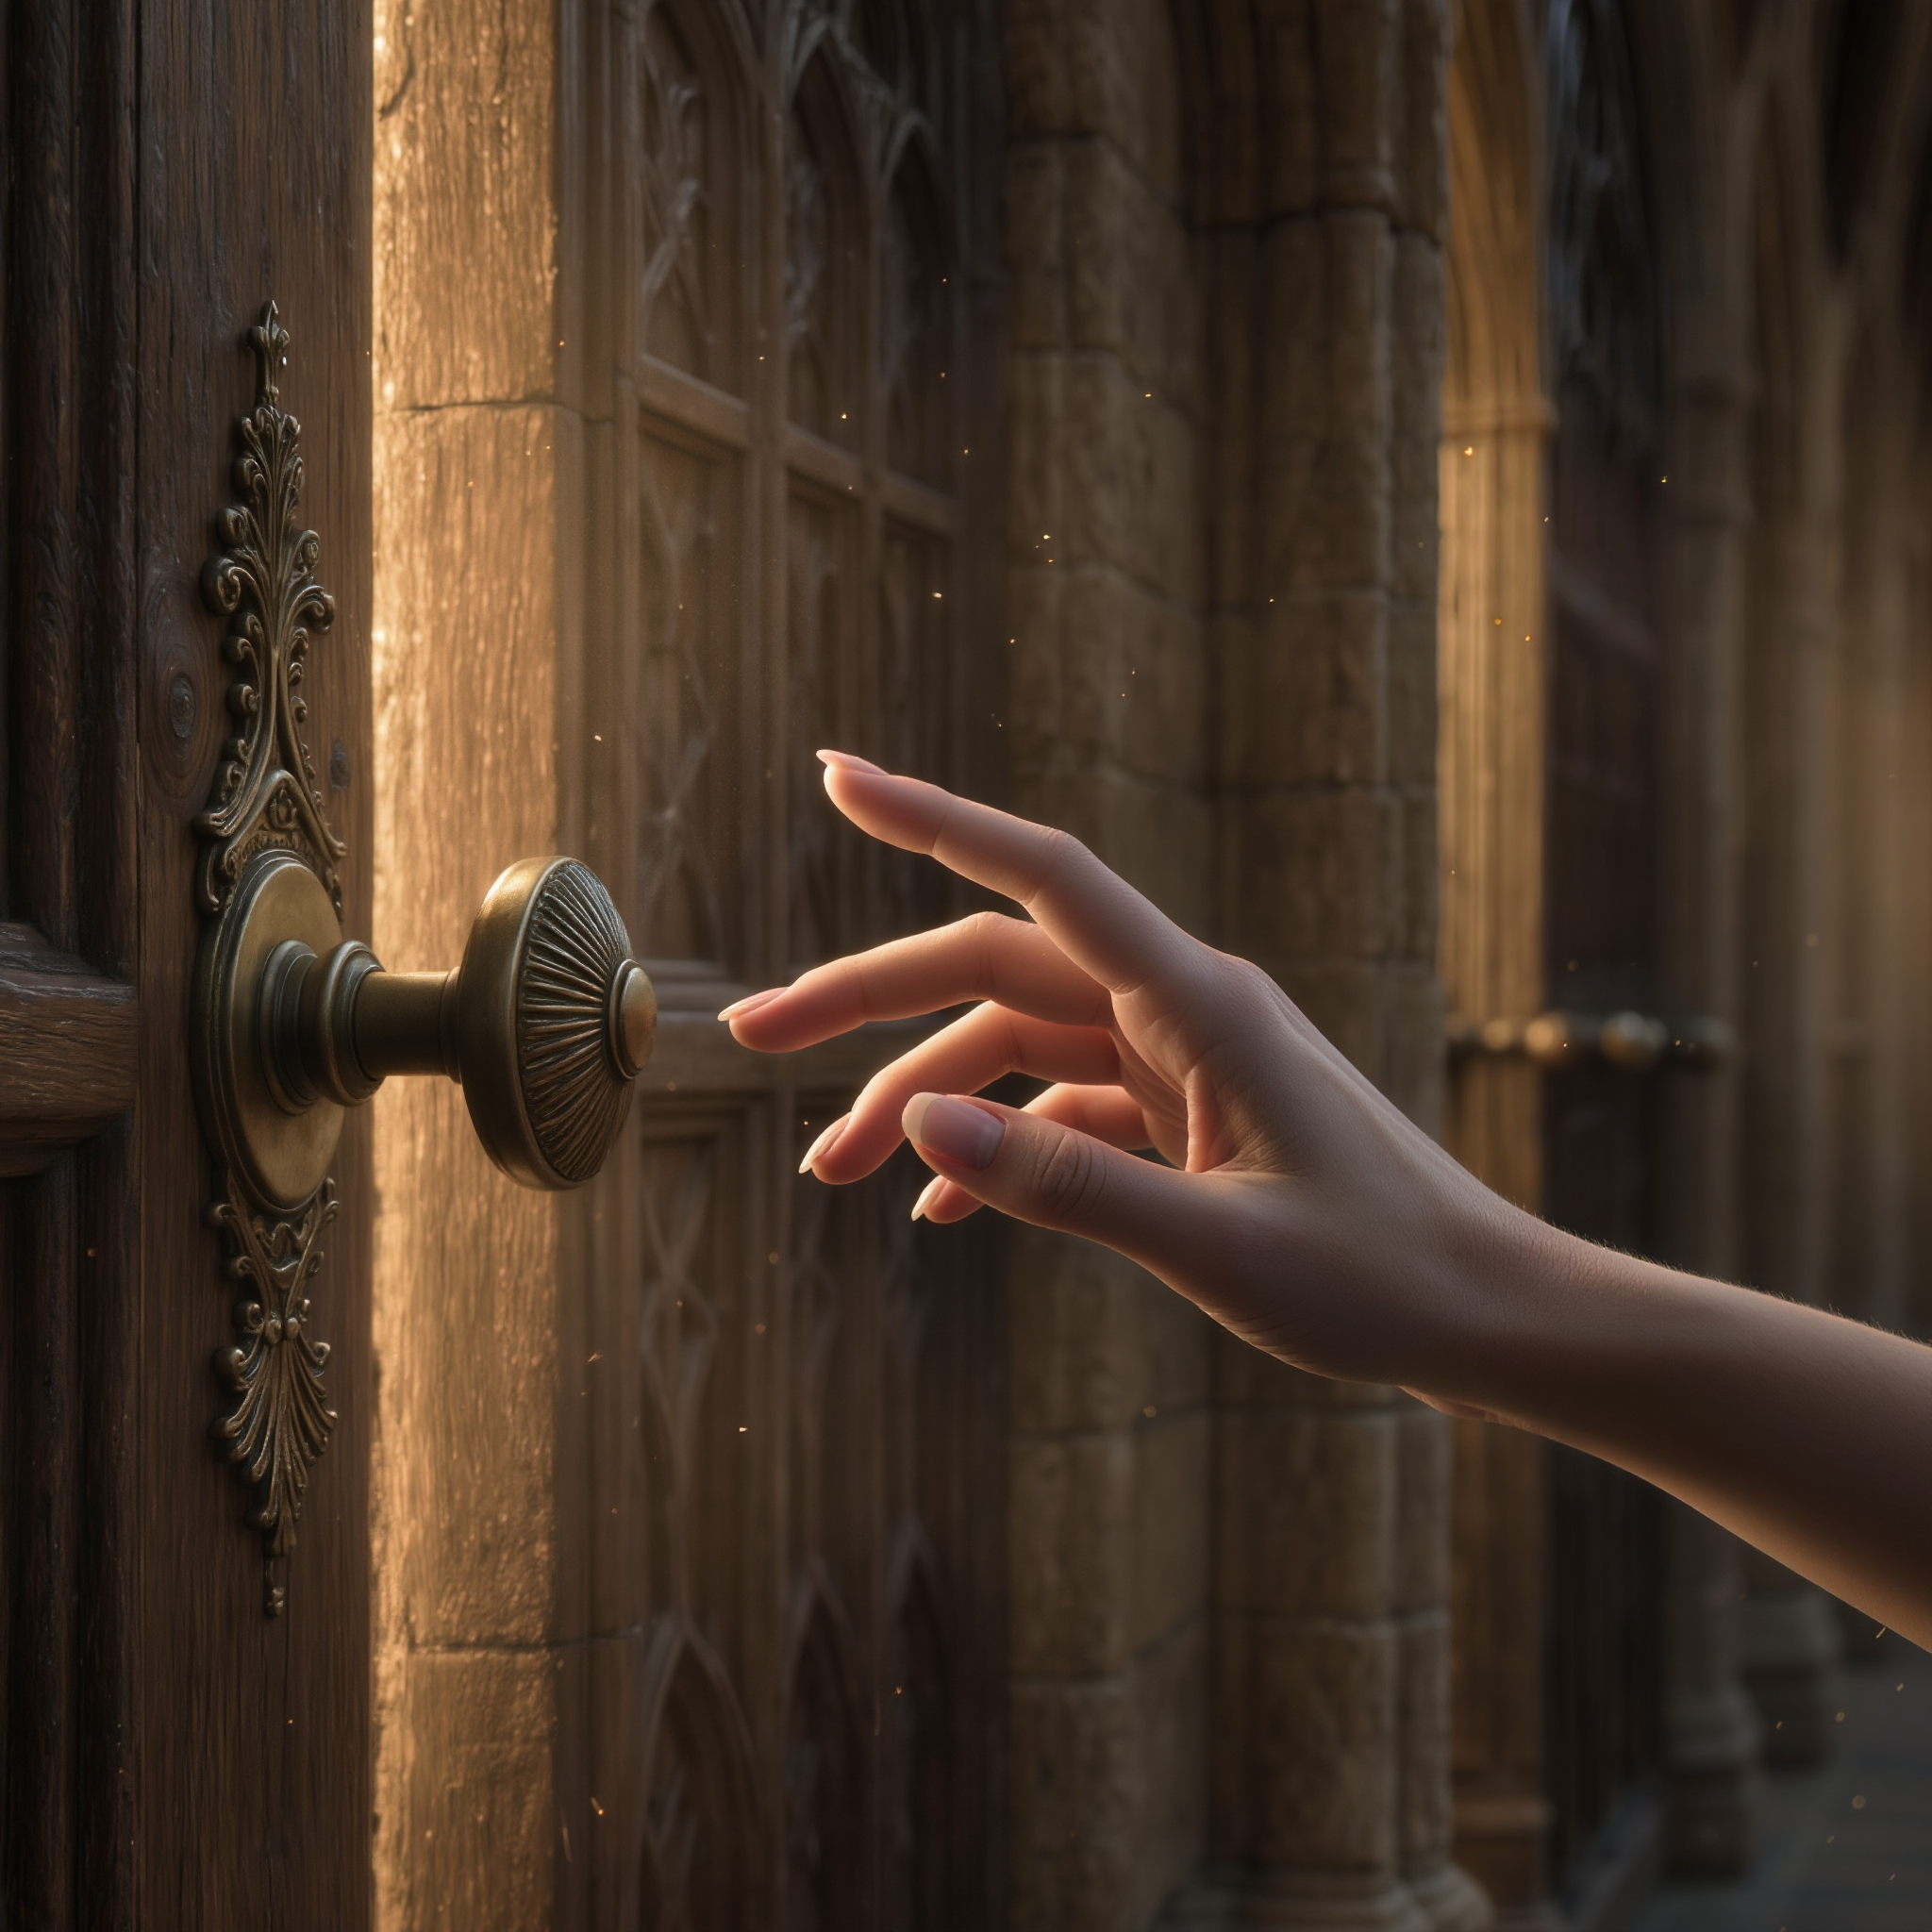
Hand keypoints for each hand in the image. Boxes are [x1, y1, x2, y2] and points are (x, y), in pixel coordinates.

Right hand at [722, 753, 1516, 1391]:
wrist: (1486, 1315)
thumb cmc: (1380, 1278)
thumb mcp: (1216, 1248)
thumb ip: (1065, 1185)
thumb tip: (915, 1126)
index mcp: (1199, 1003)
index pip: (1043, 880)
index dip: (933, 817)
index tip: (835, 774)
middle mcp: (1182, 1008)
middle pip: (993, 968)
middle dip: (868, 999)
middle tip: (750, 1037)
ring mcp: (1183, 1060)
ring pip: (1016, 1047)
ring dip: (920, 1098)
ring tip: (826, 1172)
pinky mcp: (1189, 1115)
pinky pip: (1064, 1109)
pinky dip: (996, 1147)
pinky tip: (939, 1208)